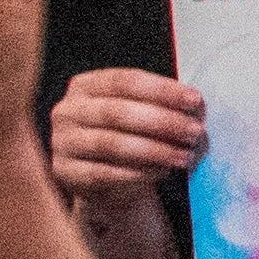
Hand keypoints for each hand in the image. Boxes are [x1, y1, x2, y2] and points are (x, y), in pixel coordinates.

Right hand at [44, 67, 208, 197]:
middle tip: (194, 132)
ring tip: (183, 156)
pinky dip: (137, 173)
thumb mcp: (143, 113)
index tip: (194, 100)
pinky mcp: (64, 172)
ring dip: (154, 150)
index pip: (125, 81)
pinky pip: (103, 173)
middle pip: (117, 112)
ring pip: (111, 144)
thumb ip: (164, 105)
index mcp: (87, 85)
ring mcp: (62, 142)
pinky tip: (162, 172)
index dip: (162, 90)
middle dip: (162, 121)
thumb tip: (196, 107)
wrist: (105, 177)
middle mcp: (68, 110)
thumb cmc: (129, 134)